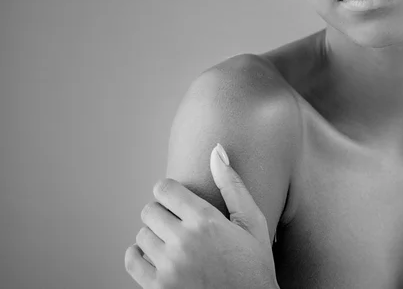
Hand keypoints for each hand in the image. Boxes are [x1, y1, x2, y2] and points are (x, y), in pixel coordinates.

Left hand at [124, 144, 278, 288]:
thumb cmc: (254, 265)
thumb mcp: (252, 222)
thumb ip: (232, 185)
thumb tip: (217, 151)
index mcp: (206, 221)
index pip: (165, 189)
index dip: (168, 190)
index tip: (175, 198)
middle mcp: (184, 242)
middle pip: (150, 210)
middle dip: (161, 212)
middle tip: (176, 222)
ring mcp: (169, 267)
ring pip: (141, 235)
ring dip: (153, 236)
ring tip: (172, 242)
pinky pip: (132, 261)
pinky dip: (137, 256)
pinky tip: (155, 257)